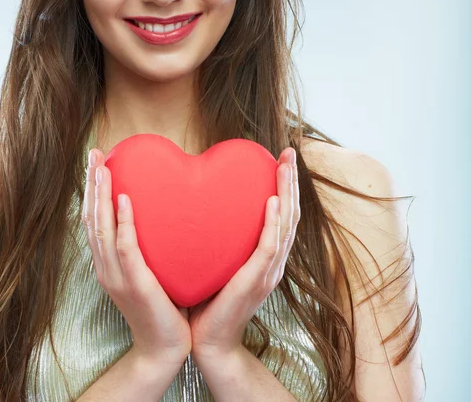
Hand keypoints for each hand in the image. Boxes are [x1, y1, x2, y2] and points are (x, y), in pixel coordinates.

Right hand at [82, 148, 191, 365]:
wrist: (164, 347)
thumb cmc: (161, 304)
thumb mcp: (148, 269)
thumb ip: (146, 243)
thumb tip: (160, 211)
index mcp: (106, 263)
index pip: (92, 220)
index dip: (91, 191)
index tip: (95, 163)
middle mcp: (105, 267)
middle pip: (91, 219)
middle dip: (91, 185)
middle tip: (93, 155)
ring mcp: (116, 276)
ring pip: (101, 229)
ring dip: (101, 196)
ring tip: (102, 168)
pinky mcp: (135, 283)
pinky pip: (125, 248)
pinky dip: (122, 223)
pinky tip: (124, 199)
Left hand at [186, 147, 299, 363]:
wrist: (209, 341)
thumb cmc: (209, 299)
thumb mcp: (217, 260)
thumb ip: (219, 236)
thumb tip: (201, 204)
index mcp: (265, 255)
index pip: (281, 214)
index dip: (284, 186)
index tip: (281, 158)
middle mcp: (273, 261)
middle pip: (290, 214)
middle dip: (291, 181)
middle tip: (289, 152)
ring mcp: (268, 272)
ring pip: (286, 226)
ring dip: (287, 194)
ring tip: (285, 166)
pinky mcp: (256, 282)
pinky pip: (269, 248)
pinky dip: (273, 224)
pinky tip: (272, 202)